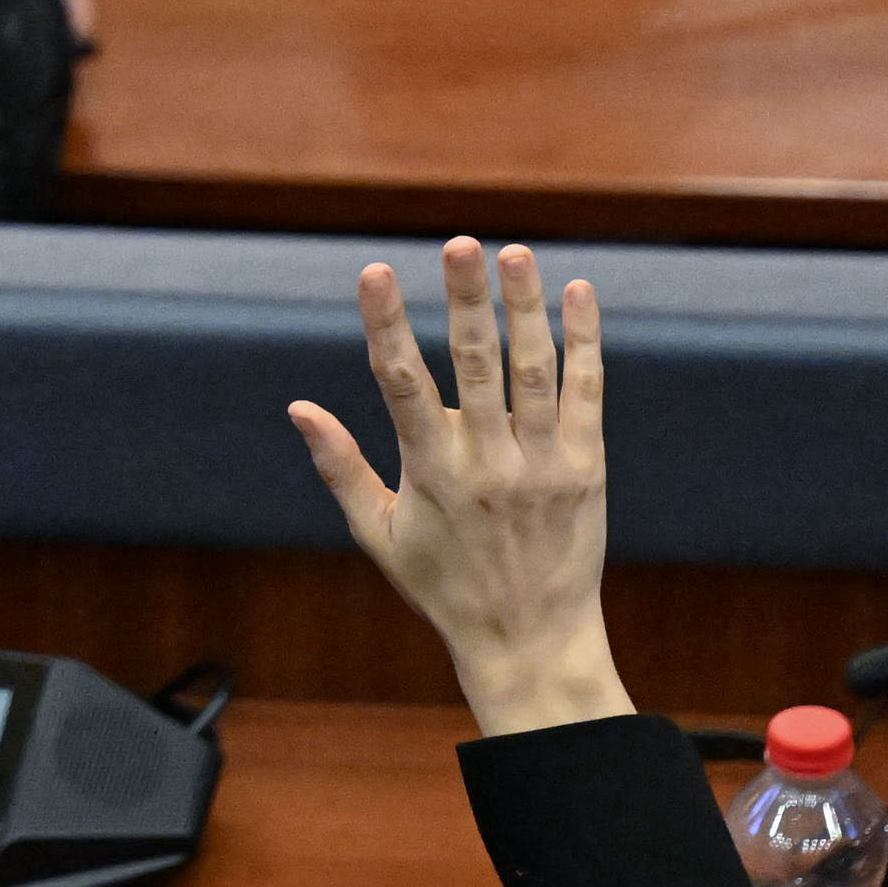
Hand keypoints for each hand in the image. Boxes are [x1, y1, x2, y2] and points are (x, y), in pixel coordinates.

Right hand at [290, 241, 632, 739]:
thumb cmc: (445, 587)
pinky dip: (585, 342)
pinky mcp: (587, 469)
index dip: (386, 326)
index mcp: (431, 473)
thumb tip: (299, 408)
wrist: (531, 641)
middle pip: (474, 367)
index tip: (375, 272)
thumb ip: (341, 467)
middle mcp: (488, 463)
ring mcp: (542, 464)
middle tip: (459, 245)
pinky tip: (578, 294)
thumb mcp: (380, 535)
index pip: (401, 385)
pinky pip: (588, 394)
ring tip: (516, 253)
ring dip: (525, 309)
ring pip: (535, 371)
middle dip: (465, 301)